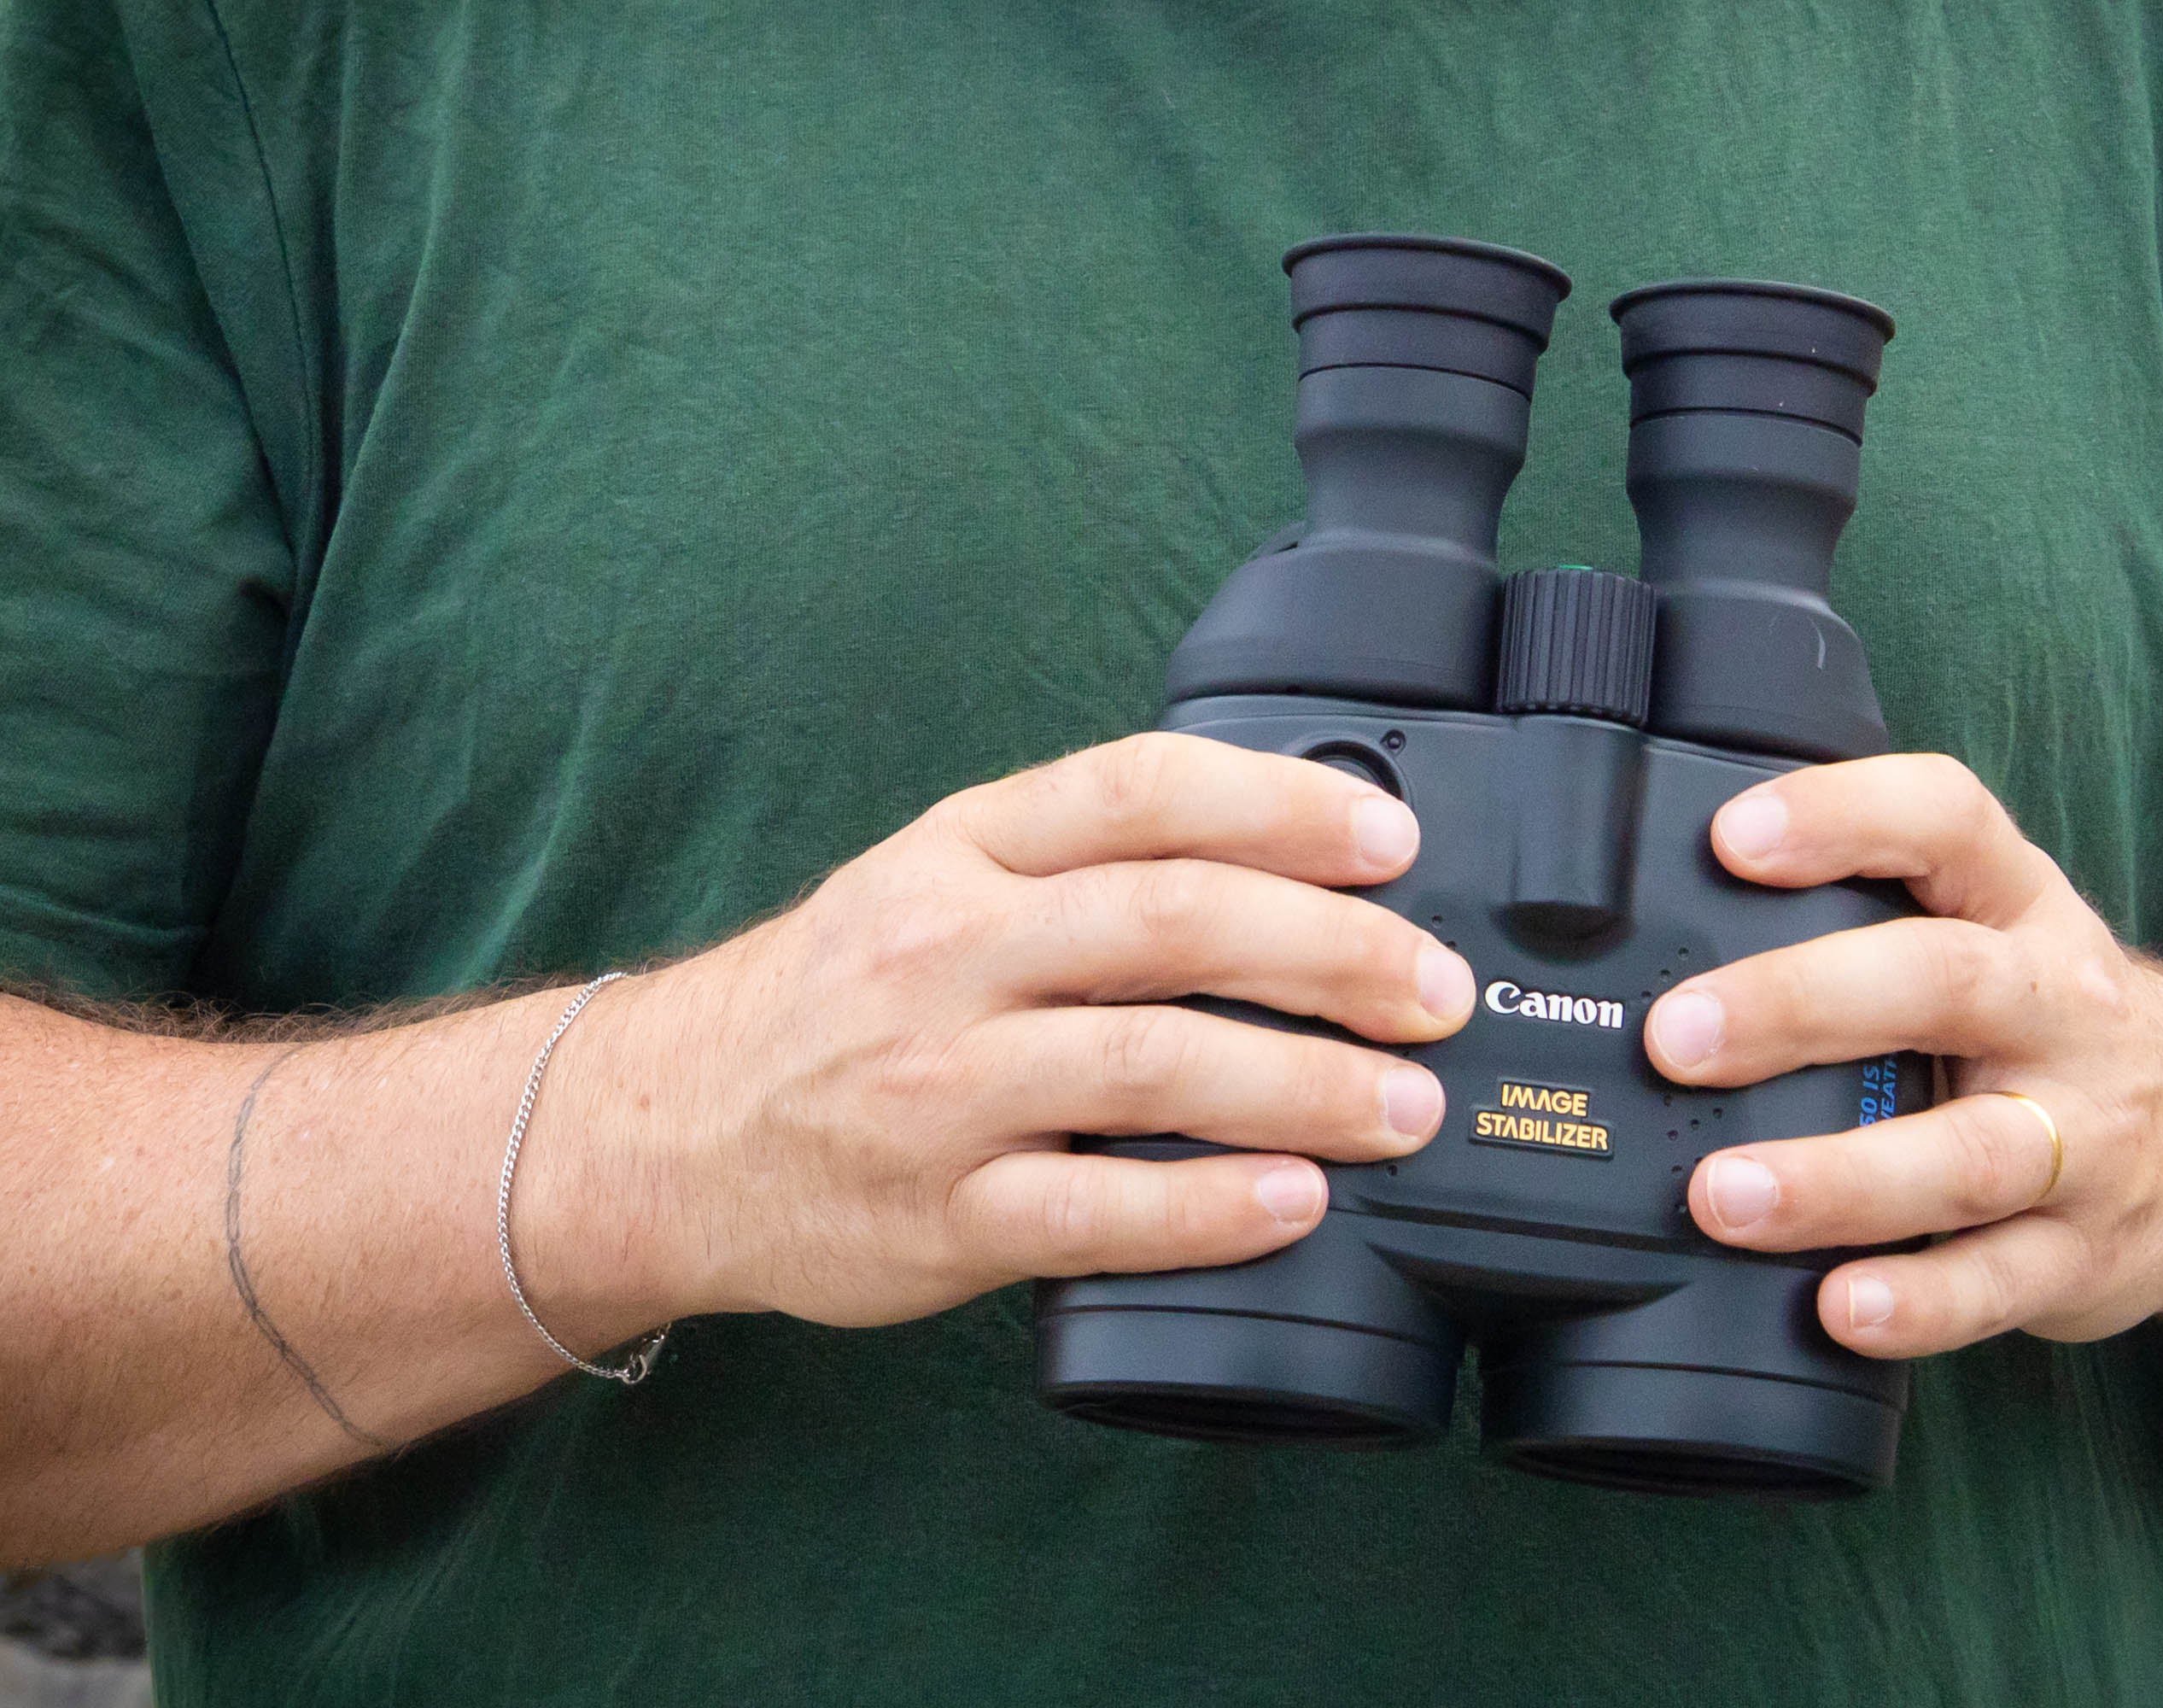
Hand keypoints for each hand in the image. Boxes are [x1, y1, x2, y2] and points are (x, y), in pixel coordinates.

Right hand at [543, 733, 1476, 1330]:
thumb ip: (1084, 860)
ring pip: (1149, 1066)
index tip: (1394, 842)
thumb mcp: (936, 880)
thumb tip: (1290, 855)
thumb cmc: (839, 999)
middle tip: (1437, 991)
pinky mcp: (936, 1217)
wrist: (662, 1134)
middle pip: (1172, 923)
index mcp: (963, 850)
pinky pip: (1093, 1212)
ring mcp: (936, 1088)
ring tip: (1406, 1107)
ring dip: (1305, 1085)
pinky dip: (1209, 1208)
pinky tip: (1295, 1201)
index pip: (1140, 792)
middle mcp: (947, 953)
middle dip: (1334, 954)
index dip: (1282, 806)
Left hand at [1642, 756, 2162, 1358]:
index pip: (1946, 823)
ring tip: (1725, 1197)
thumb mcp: (1998, 933)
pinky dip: (1919, 1301)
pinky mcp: (2085, 1255)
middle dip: (1800, 1005)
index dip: (1842, 814)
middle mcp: (2063, 1010)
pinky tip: (1840, 1307)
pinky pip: (1999, 1283)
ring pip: (1968, 1154)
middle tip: (1678, 1039)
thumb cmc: (2054, 1027)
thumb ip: (1870, 915)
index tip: (1732, 838)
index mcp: (2023, 909)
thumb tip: (1674, 923)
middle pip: (1943, 984)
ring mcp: (2087, 1139)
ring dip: (1836, 1179)